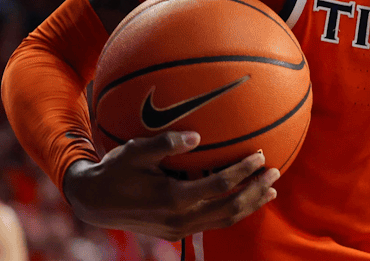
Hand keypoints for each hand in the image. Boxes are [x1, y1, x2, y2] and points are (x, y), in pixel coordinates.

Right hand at [63, 131, 279, 240]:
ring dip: (250, 205)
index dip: (242, 172)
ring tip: (270, 190)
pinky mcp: (176, 233)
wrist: (93, 203)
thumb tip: (197, 136)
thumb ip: (165, 144)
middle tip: (275, 172)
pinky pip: (213, 224)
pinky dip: (233, 212)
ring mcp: (178, 229)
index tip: (259, 155)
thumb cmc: (116, 170)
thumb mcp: (135, 151)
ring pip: (224, 220)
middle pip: (229, 208)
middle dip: (255, 190)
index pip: (219, 186)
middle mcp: (179, 218)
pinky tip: (246, 200)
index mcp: (172, 198)